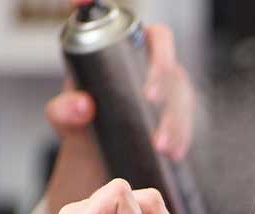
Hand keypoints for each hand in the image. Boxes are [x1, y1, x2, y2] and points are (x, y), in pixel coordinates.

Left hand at [44, 7, 195, 213]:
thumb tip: (85, 105)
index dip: (98, 1)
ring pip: (181, 88)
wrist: (100, 157)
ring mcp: (167, 85)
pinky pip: (190, 117)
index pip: (116, 20)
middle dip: (161, 70)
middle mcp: (145, 60)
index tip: (82, 0)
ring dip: (176, 115)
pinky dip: (184, 135)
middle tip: (150, 98)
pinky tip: (175, 152)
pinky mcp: (180, 111)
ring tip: (162, 145)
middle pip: (162, 47)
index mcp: (114, 50)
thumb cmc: (83, 125)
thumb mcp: (64, 119)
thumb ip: (64, 111)